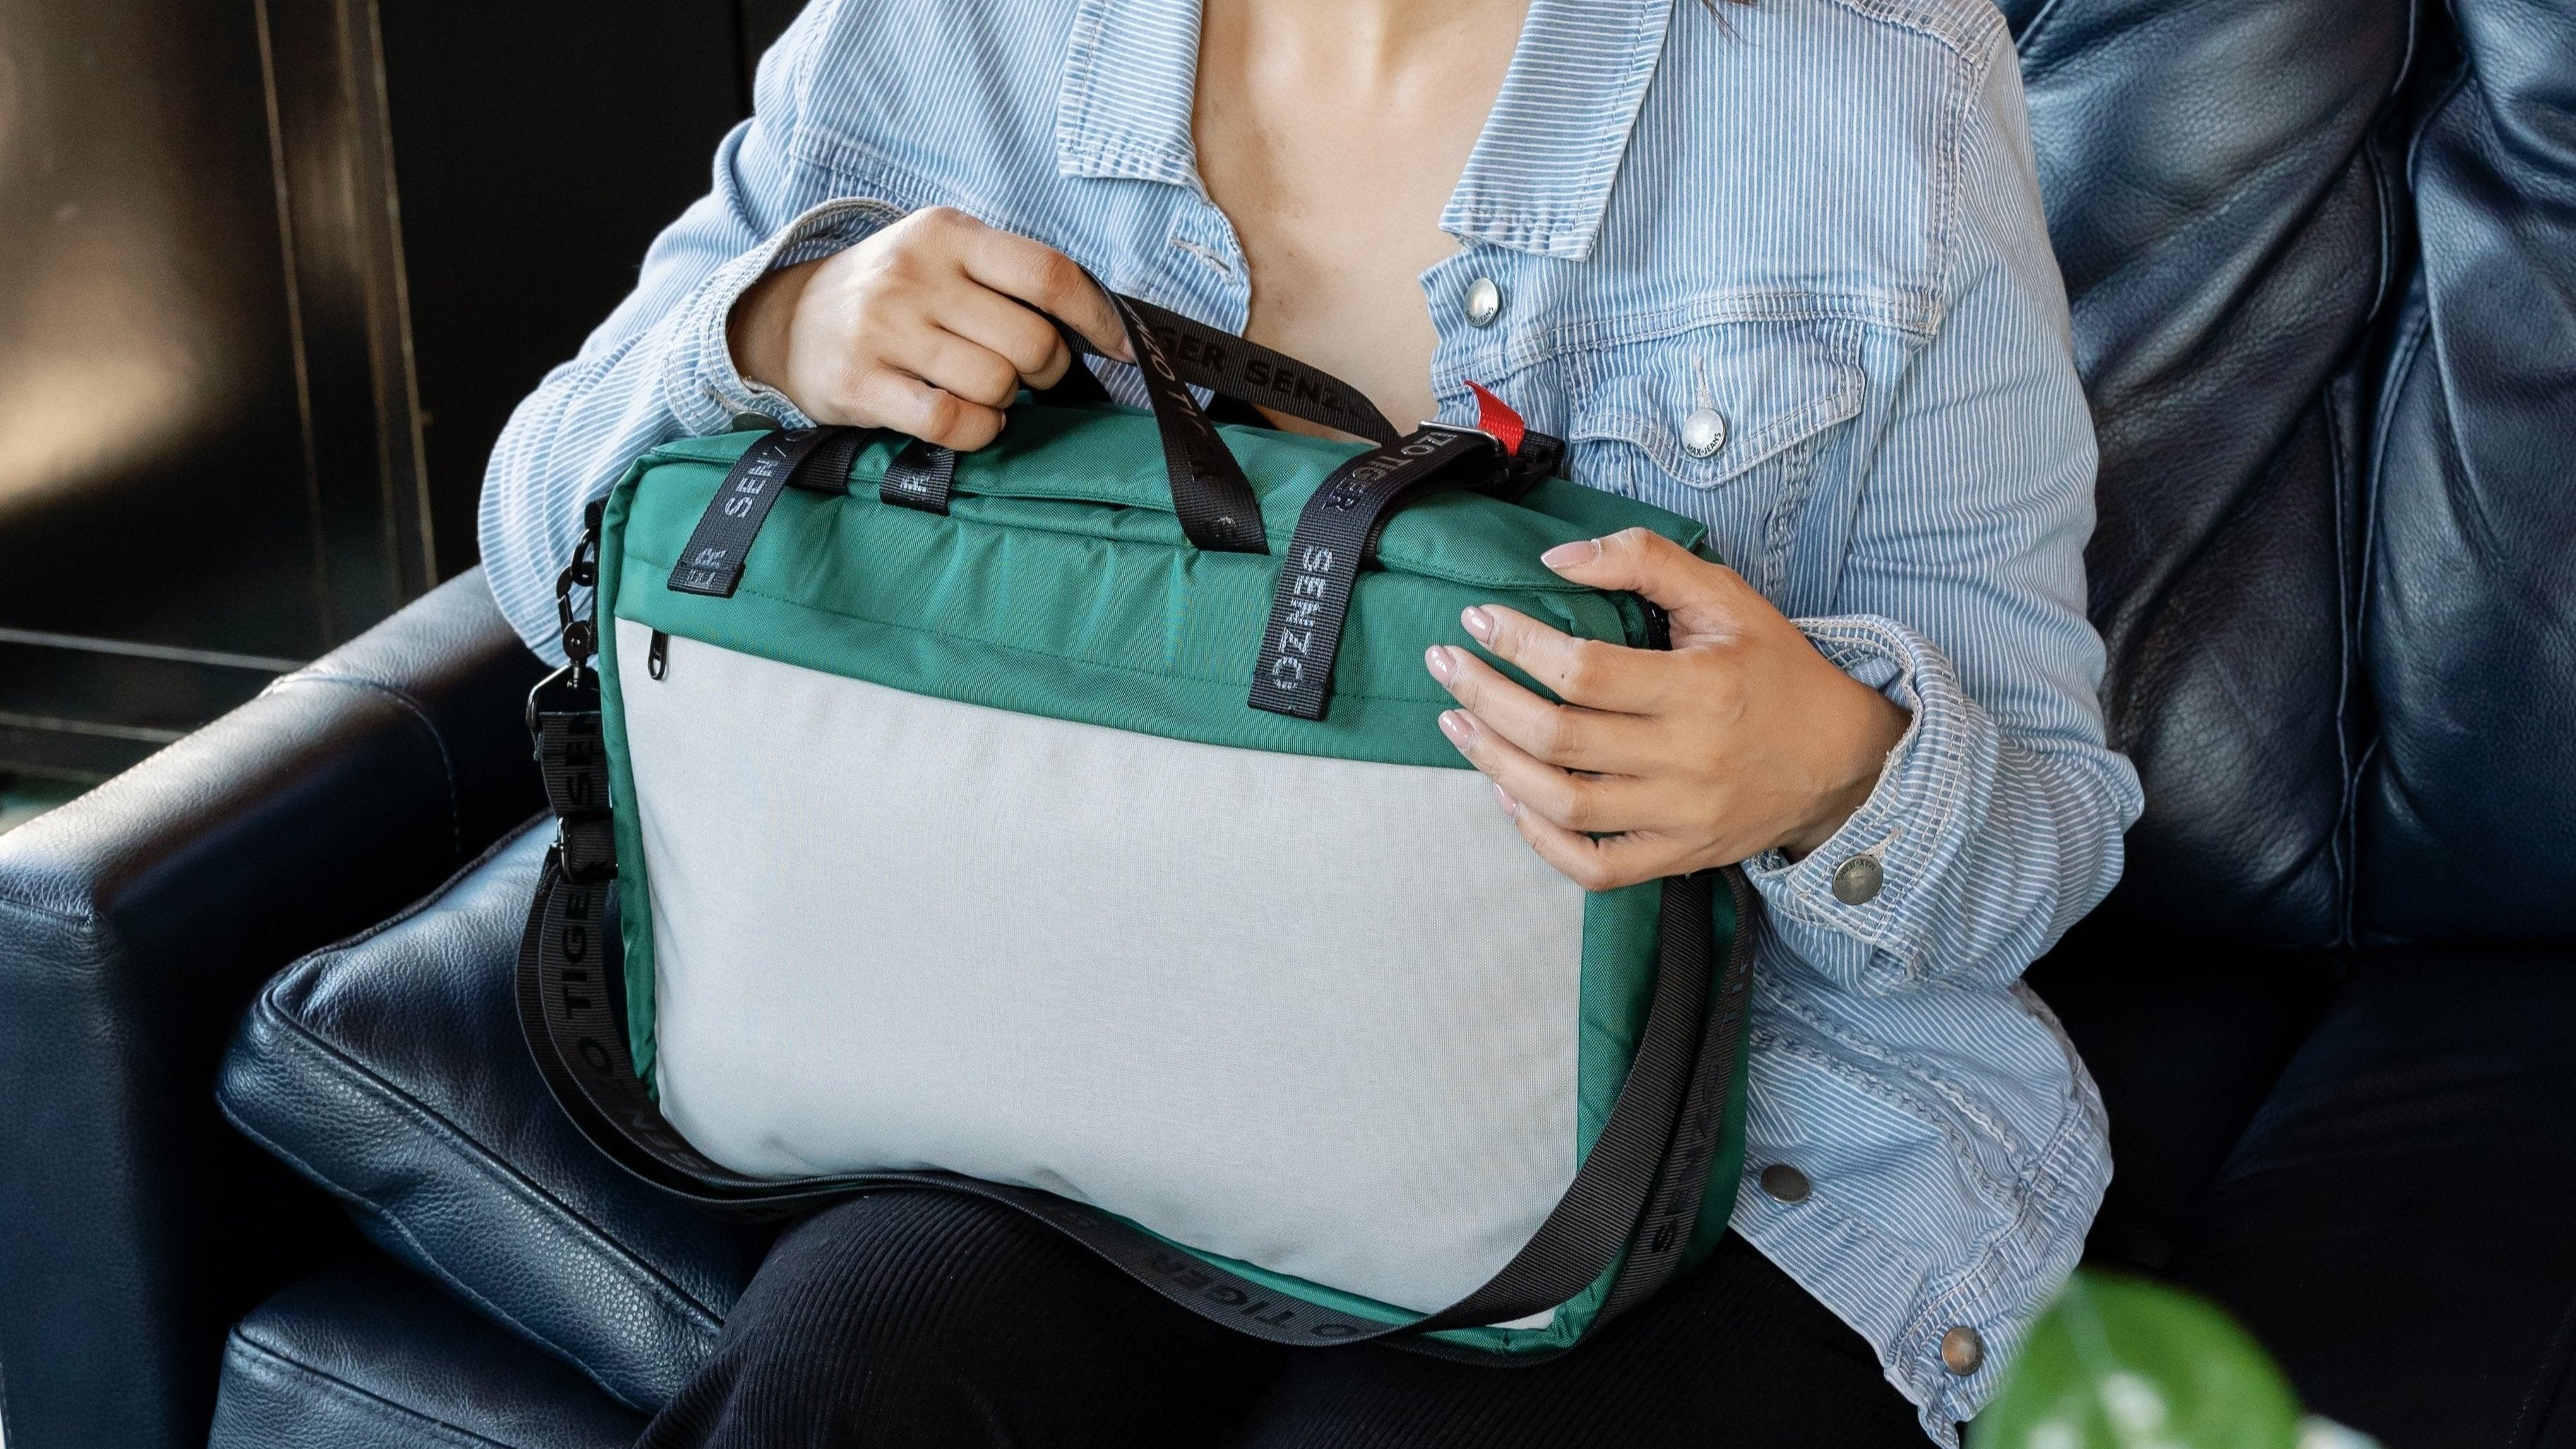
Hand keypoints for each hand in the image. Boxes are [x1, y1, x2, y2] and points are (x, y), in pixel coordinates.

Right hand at [727, 207, 1131, 449]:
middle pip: (1032, 341)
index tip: (1122, 347)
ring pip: (996, 384)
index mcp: (948, 234)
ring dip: (1006, 401)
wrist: (789, 323)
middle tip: (1025, 372)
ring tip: (984, 391)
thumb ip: (1009, 277)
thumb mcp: (943, 256)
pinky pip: (953, 422)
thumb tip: (1099, 323)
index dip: (1098, 318)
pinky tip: (968, 419)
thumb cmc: (893, 294)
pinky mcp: (862, 384)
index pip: (1049, 274)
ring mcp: (884, 329)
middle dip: (1046, 370)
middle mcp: (915, 274)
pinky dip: (978, 431)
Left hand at [1425, 528, 1910, 889]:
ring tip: (1457, 723)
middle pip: (1559, 737)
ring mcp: (1681, 816)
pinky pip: (1595, 866)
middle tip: (1444, 665)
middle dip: (1487, 696)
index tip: (1479, 621)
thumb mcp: (1726, 597)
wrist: (1844, 760)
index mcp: (1699, 688)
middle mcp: (1687, 759)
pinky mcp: (1678, 856)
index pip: (1584, 672)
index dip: (1520, 645)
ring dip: (1495, 763)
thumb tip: (1557, 560)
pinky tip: (1508, 795)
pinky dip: (1541, 838)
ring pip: (1563, 802)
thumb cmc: (1777, 669)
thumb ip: (1645, 562)